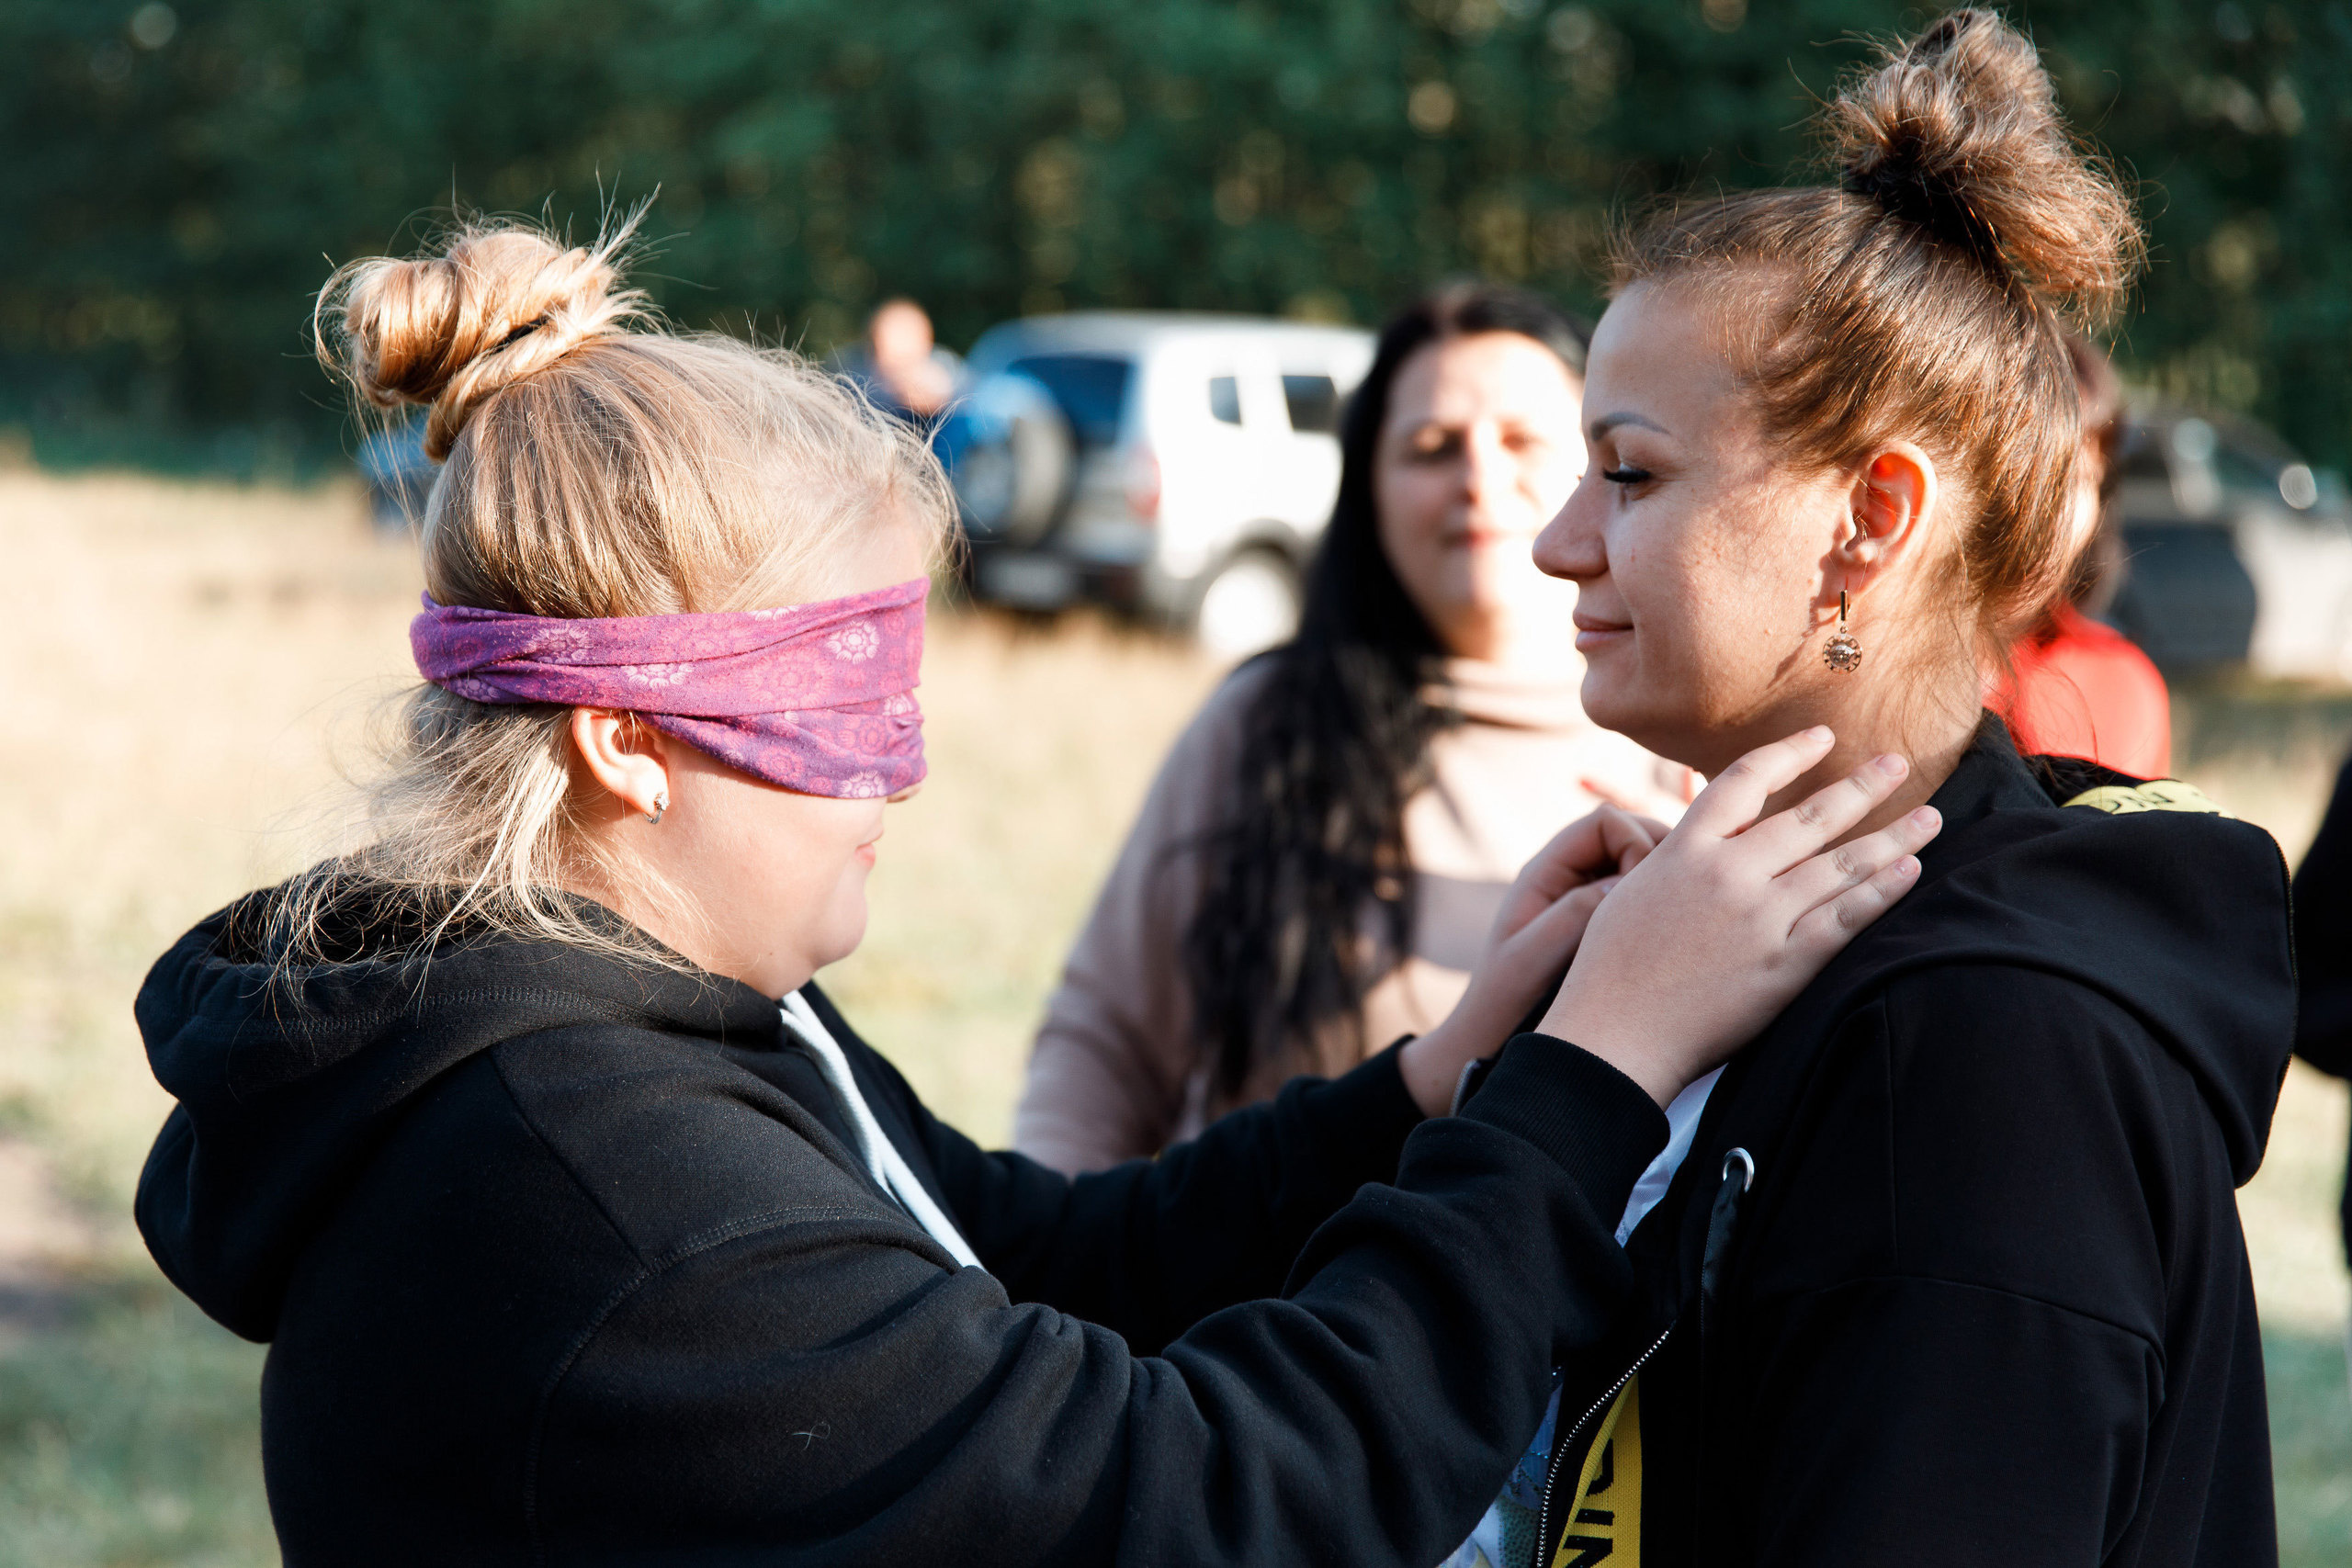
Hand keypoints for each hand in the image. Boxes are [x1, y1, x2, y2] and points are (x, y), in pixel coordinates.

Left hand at [1397, 805, 1666, 1116]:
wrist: (1486, 1046)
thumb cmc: (1503, 1006)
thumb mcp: (1535, 958)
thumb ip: (1576, 914)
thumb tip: (1630, 881)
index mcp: (1544, 873)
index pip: (1606, 822)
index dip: (1638, 840)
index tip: (1652, 887)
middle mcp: (1567, 880)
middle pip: (1630, 836)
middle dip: (1662, 858)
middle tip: (1686, 900)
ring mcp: (1586, 903)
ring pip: (1642, 869)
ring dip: (1666, 886)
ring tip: (1685, 923)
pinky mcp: (1602, 931)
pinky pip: (1642, 903)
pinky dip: (1664, 913)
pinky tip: (1677, 945)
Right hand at [1539, 726, 1940, 1105]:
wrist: (1613, 1037)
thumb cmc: (1609, 970)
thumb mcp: (1631, 890)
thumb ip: (1678, 859)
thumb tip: (1713, 838)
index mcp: (1684, 849)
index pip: (1745, 779)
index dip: (1790, 752)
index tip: (1823, 737)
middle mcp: (1726, 874)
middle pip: (1810, 815)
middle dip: (1862, 786)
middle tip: (1898, 763)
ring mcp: (1758, 919)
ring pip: (1840, 864)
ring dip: (1892, 837)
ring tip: (1929, 817)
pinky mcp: (1782, 966)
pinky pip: (1844, 920)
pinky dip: (1881, 893)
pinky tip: (1911, 872)